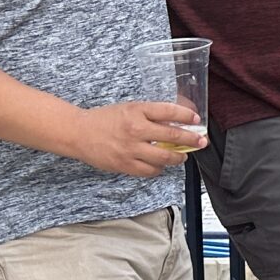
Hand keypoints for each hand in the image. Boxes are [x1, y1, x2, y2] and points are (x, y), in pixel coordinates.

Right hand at [76, 101, 202, 176]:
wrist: (79, 133)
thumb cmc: (105, 119)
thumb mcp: (129, 108)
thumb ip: (150, 114)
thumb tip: (176, 121)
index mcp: (137, 110)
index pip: (169, 111)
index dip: (187, 116)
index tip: (196, 120)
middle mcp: (136, 129)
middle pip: (172, 135)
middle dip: (191, 140)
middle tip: (200, 142)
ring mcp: (131, 149)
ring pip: (165, 157)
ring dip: (178, 158)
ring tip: (182, 156)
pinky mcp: (125, 165)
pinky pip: (150, 171)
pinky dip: (159, 169)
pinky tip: (161, 165)